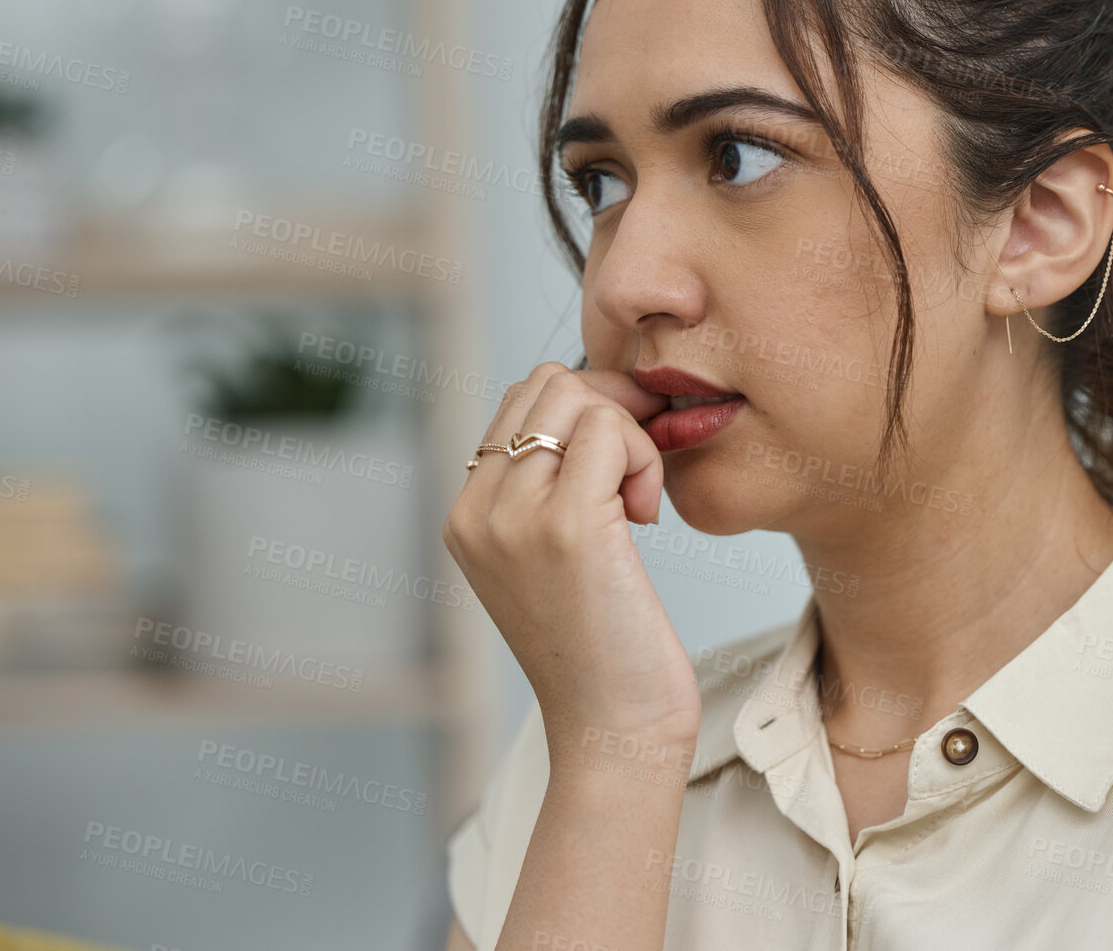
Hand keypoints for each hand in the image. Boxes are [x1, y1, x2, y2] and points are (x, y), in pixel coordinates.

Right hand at [442, 362, 700, 763]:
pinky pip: (609, 432)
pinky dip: (644, 458)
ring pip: (580, 398)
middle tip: (638, 477)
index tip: (625, 458)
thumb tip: (594, 405)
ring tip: (637, 503)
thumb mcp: (552, 559)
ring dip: (629, 436)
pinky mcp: (568, 526)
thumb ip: (547, 489)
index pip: (522, 400)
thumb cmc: (602, 647)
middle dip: (611, 411)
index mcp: (466, 515)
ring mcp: (515, 516)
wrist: (613, 728)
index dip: (587, 409)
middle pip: (549, 384)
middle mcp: (477, 510)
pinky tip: (646, 516)